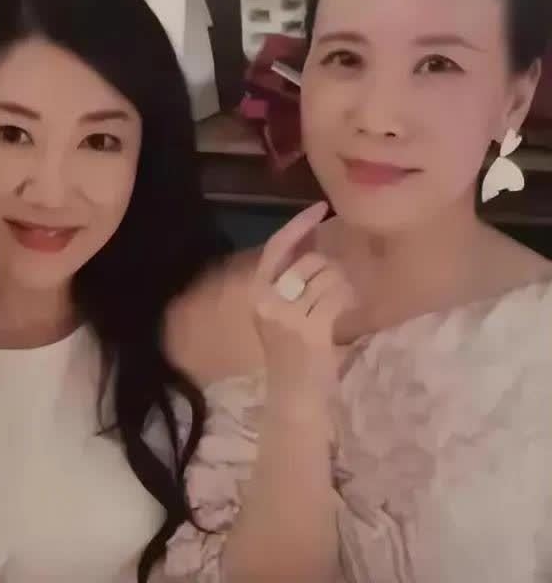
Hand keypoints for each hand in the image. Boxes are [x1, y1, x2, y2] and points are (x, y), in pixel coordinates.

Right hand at [249, 202, 354, 405]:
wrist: (294, 397)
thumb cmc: (290, 355)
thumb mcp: (280, 313)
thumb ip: (291, 281)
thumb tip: (313, 242)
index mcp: (256, 293)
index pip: (276, 248)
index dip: (298, 226)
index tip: (319, 208)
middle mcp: (267, 301)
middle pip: (309, 262)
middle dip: (330, 268)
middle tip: (336, 286)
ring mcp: (288, 316)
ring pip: (327, 277)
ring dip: (342, 284)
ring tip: (342, 301)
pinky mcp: (310, 330)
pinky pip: (337, 297)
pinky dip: (348, 298)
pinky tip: (347, 308)